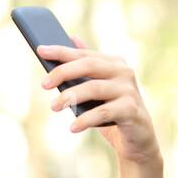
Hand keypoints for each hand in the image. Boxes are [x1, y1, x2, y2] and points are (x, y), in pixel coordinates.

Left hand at [38, 37, 160, 164]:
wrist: (136, 139)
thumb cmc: (112, 112)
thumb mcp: (97, 89)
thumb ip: (86, 67)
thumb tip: (72, 38)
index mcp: (114, 63)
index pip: (84, 54)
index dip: (62, 52)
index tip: (40, 50)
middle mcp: (124, 72)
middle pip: (89, 65)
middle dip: (64, 72)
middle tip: (44, 85)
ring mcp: (129, 91)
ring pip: (95, 88)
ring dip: (71, 96)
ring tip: (53, 106)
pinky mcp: (132, 110)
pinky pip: (104, 112)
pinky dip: (86, 119)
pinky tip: (73, 127)